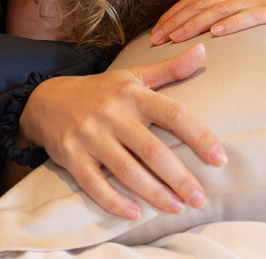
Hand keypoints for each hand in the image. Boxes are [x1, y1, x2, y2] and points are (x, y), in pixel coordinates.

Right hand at [18, 45, 226, 219]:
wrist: (45, 99)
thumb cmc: (99, 91)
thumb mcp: (132, 76)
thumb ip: (169, 69)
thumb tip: (203, 51)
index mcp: (132, 94)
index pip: (173, 113)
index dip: (199, 136)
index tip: (220, 158)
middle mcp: (112, 114)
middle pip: (152, 150)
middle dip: (180, 177)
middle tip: (200, 198)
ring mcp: (90, 136)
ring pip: (126, 170)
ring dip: (155, 193)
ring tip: (176, 208)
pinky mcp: (71, 155)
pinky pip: (94, 184)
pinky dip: (114, 202)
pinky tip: (134, 213)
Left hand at [152, 0, 265, 44]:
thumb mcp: (253, 8)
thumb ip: (230, 13)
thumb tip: (203, 30)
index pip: (195, 0)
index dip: (173, 15)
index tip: (155, 33)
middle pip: (201, 4)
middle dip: (176, 22)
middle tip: (156, 40)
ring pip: (219, 10)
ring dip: (195, 24)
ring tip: (177, 38)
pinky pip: (249, 16)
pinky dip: (231, 24)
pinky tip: (216, 34)